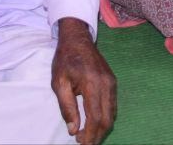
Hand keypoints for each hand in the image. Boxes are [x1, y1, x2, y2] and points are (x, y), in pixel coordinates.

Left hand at [50, 18, 115, 144]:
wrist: (78, 39)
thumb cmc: (65, 60)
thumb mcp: (59, 83)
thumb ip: (66, 107)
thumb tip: (73, 129)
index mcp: (92, 83)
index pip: (95, 116)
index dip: (90, 134)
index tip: (81, 142)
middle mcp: (106, 84)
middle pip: (107, 118)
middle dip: (97, 135)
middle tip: (84, 142)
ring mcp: (112, 83)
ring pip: (112, 114)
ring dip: (102, 128)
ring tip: (88, 135)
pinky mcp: (113, 82)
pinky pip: (112, 105)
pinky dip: (105, 118)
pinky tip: (94, 122)